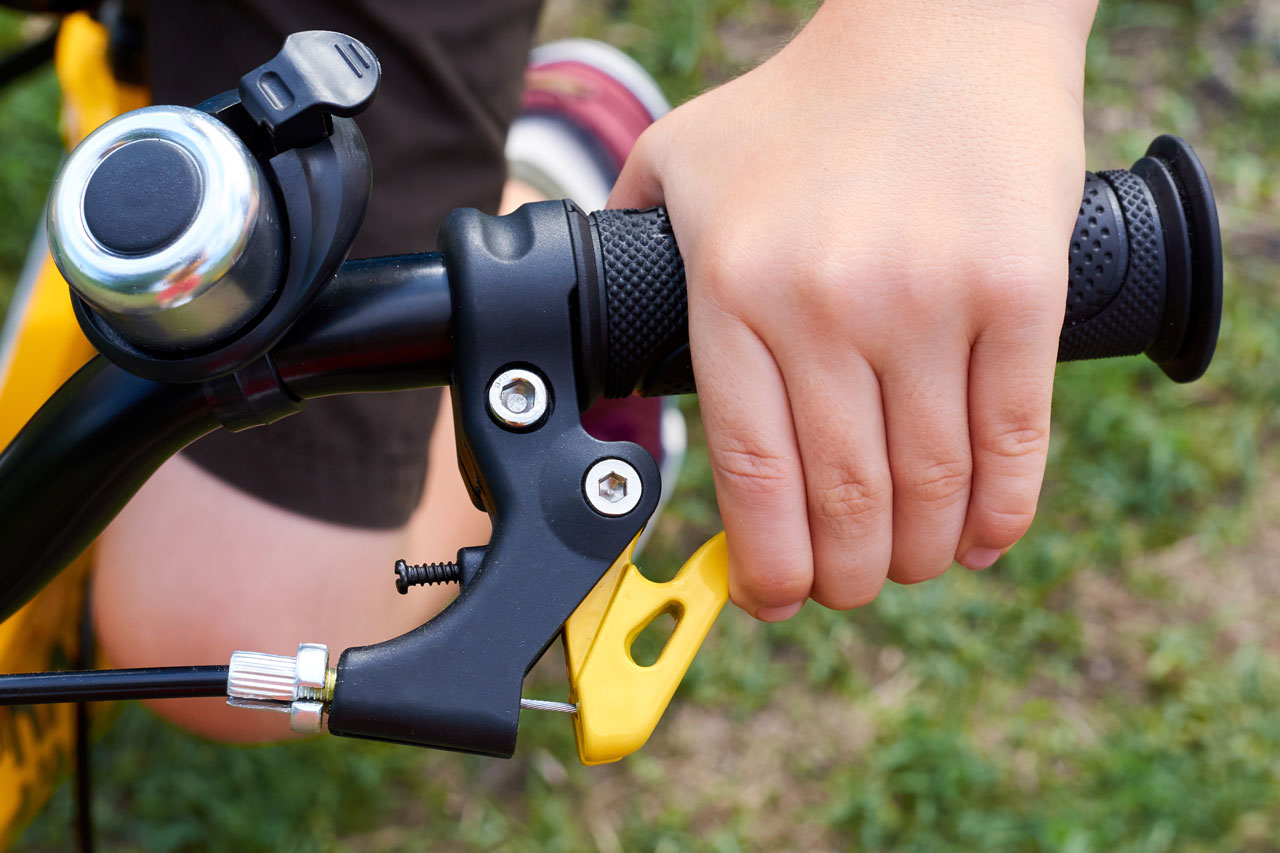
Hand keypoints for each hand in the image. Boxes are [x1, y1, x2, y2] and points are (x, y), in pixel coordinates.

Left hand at [608, 0, 1097, 619]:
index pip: (750, 471)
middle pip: (842, 499)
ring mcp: (928, 300)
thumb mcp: (685, 154)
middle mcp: (824, 303)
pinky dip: (1004, 509)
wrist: (940, 27)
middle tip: (851, 588)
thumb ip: (625, 230)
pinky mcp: (1019, 292)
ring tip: (915, 563)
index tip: (773, 597)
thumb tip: (593, 316)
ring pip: (930, 486)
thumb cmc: (805, 104)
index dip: (766, 562)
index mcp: (734, 286)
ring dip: (924, 554)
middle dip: (848, 577)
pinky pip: (1015, 437)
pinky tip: (987, 535)